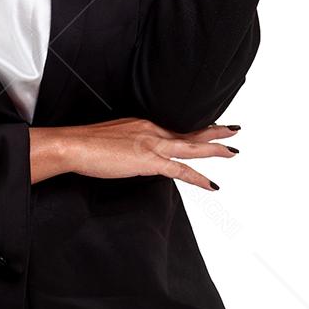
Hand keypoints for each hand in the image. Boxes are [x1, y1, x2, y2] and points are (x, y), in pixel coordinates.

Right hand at [55, 118, 241, 191]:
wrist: (75, 145)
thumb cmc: (85, 143)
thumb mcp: (111, 138)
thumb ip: (126, 143)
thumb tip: (130, 153)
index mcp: (143, 124)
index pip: (174, 127)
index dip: (193, 128)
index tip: (209, 126)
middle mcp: (151, 130)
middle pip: (188, 132)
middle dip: (213, 131)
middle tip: (233, 129)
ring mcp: (151, 145)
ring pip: (191, 147)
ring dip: (214, 149)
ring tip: (232, 151)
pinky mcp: (148, 162)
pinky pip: (180, 171)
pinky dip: (198, 178)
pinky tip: (211, 185)